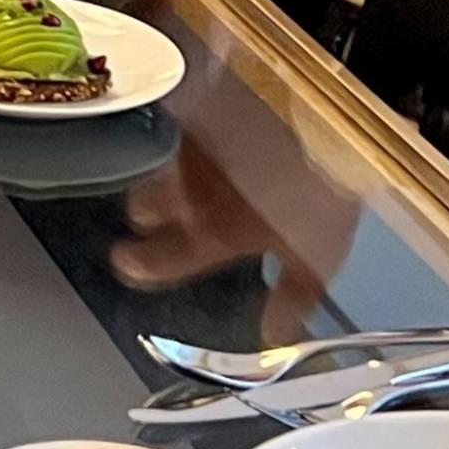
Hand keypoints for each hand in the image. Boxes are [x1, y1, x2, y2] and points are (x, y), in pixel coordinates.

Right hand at [112, 126, 351, 338]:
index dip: (135, 266)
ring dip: (167, 179)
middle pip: (140, 210)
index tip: (129, 264)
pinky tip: (211, 145)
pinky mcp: (195, 114)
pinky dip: (188, 144)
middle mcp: (187, 196)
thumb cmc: (317, 191)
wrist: (319, 121)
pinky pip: (178, 134)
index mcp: (210, 236)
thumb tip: (274, 334)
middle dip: (150, 216)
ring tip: (193, 178)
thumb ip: (289, 298)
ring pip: (155, 171)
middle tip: (172, 216)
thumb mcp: (317, 257)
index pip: (151, 261)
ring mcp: (187, 152)